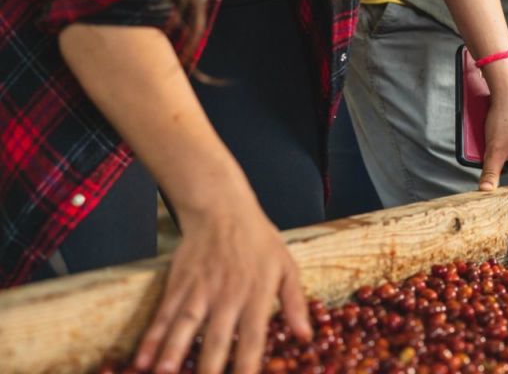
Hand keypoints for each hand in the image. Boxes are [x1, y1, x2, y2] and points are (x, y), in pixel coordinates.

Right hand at [134, 195, 310, 373]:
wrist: (223, 210)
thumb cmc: (260, 241)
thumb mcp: (287, 266)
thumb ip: (295, 303)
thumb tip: (305, 336)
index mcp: (257, 294)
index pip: (253, 336)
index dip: (248, 364)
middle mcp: (228, 295)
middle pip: (218, 337)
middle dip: (210, 367)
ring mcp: (200, 290)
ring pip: (185, 326)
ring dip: (173, 353)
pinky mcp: (179, 284)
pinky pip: (164, 315)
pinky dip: (152, 338)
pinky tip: (142, 360)